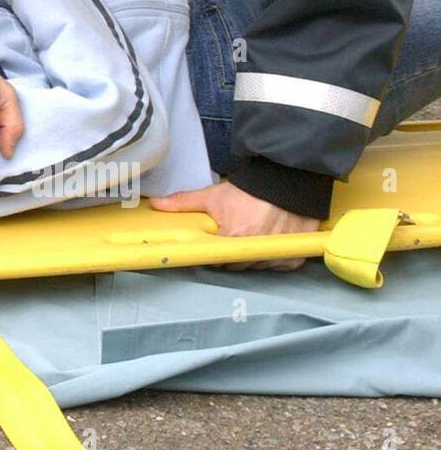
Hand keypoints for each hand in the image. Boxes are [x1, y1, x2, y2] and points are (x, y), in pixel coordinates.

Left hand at [150, 181, 321, 270]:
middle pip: (236, 265)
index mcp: (235, 237)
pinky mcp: (293, 258)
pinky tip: (267, 241)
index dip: (213, 253)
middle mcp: (257, 250)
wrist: (287, 182)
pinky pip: (277, 266)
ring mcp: (277, 255)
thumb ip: (183, 202)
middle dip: (231, 255)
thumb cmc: (250, 190)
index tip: (212, 247)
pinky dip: (272, 259)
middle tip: (231, 238)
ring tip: (251, 236)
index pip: (216, 258)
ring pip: (256, 267)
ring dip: (251, 258)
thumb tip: (157, 204)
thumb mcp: (214, 196)